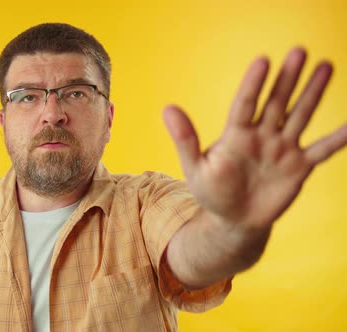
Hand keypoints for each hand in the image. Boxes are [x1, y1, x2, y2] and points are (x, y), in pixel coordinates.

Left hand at [163, 48, 346, 229]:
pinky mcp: (299, 166)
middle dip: (287, 79)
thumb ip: (185, 139)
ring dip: (313, 93)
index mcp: (236, 135)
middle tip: (299, 51)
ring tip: (326, 66)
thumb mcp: (194, 167)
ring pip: (300, 116)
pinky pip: (322, 150)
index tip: (263, 62)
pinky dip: (338, 139)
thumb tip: (167, 108)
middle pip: (277, 103)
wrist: (234, 220)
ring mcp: (282, 149)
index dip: (254, 84)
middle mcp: (262, 135)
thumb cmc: (211, 191)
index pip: (245, 104)